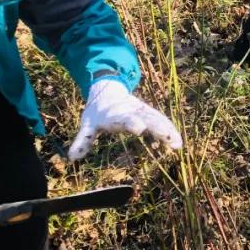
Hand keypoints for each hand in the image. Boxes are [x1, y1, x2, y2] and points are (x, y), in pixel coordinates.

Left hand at [68, 78, 182, 160]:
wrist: (107, 91)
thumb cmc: (97, 113)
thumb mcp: (88, 125)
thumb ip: (83, 140)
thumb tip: (71, 158)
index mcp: (116, 114)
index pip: (124, 118)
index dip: (131, 122)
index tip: (139, 128)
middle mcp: (132, 111)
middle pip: (146, 117)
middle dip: (156, 126)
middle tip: (166, 135)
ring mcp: (142, 111)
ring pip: (157, 119)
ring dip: (167, 130)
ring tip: (177, 143)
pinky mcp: (149, 114)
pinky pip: (161, 121)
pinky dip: (169, 130)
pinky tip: (177, 143)